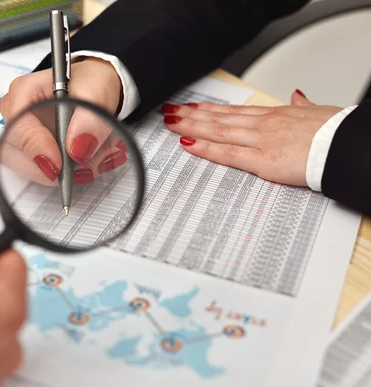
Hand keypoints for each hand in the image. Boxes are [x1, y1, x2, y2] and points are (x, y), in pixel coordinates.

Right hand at [0, 57, 126, 185]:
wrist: (94, 90)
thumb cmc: (89, 83)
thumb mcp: (97, 91)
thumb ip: (90, 119)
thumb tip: (77, 151)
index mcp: (23, 92)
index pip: (16, 125)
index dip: (34, 147)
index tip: (58, 164)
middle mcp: (15, 116)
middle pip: (17, 154)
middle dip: (56, 167)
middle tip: (89, 166)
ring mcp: (21, 137)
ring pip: (31, 169)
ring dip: (66, 173)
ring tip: (99, 160)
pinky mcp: (32, 154)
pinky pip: (45, 173)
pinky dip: (72, 174)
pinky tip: (94, 161)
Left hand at [162, 90, 342, 185]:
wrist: (346, 147)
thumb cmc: (335, 133)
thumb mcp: (318, 113)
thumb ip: (302, 106)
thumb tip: (298, 97)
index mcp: (275, 116)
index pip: (234, 112)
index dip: (210, 110)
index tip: (193, 107)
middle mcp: (263, 125)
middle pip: (220, 118)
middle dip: (192, 115)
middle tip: (170, 112)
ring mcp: (260, 141)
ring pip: (218, 131)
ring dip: (191, 126)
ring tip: (171, 122)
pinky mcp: (262, 160)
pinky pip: (227, 153)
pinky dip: (205, 148)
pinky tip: (188, 143)